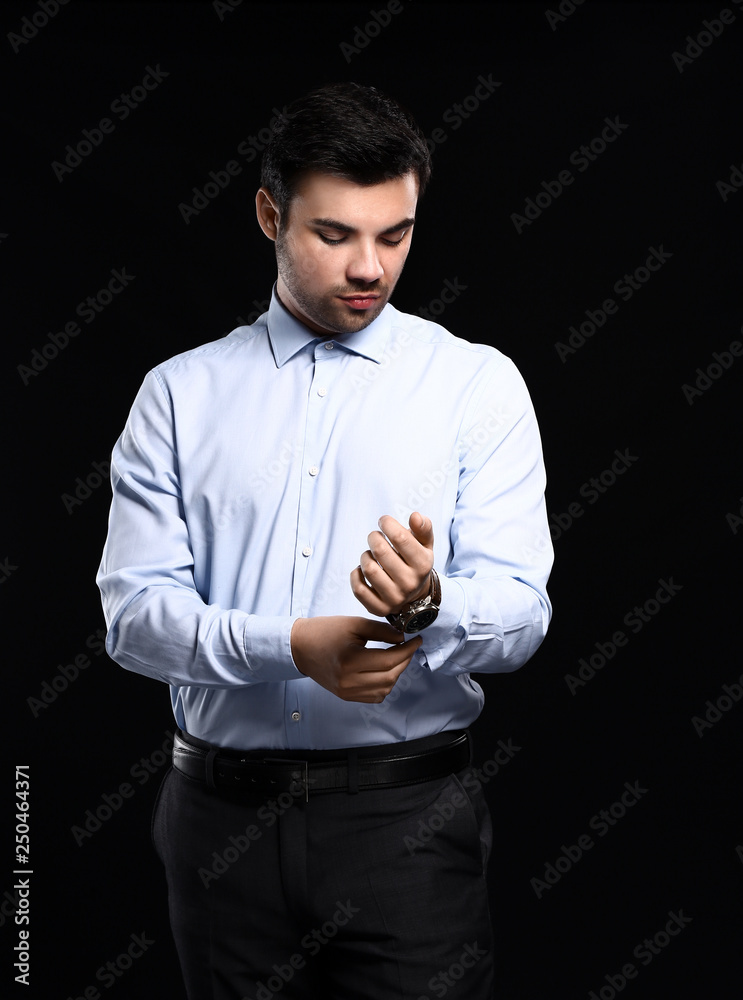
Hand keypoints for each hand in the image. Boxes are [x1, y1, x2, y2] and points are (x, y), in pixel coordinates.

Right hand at [290, 616, 421, 702]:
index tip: (416, 640)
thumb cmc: (325, 631)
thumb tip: (403, 638)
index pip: (389, 660)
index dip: (407, 650)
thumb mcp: (354, 623)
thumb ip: (381, 630)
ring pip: (384, 689)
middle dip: (404, 661)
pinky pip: (374, 696)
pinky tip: (385, 670)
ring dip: (396, 673)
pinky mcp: (345, 696)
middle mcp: (348, 681)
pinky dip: (385, 685)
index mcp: (350, 661)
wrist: (301, 647)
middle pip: (390, 676)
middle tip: (409, 647)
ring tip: (397, 657)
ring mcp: (347, 692)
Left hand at [350, 512, 434, 616]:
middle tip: (375, 537)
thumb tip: (415, 516)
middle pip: (380, 550)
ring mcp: (394, 598)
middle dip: (373, 537)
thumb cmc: (416, 562)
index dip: (387, 523)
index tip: (384, 522)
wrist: (415, 595)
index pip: (400, 537)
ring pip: (368, 568)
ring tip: (370, 554)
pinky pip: (358, 588)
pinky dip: (356, 574)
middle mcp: (410, 583)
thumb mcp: (425, 545)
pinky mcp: (379, 608)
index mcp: (422, 564)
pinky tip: (363, 570)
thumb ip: (423, 528)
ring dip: (365, 555)